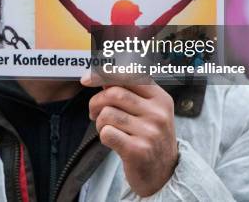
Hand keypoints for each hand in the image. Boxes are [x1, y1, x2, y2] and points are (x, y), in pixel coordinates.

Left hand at [81, 74, 177, 196]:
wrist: (163, 174)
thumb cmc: (149, 137)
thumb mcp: (148, 111)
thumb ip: (128, 92)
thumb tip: (101, 77)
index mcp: (161, 98)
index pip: (129, 76)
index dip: (103, 74)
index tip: (86, 79)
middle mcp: (158, 113)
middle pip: (114, 93)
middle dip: (96, 102)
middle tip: (94, 112)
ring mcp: (150, 132)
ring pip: (107, 113)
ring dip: (100, 122)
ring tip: (107, 128)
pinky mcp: (138, 150)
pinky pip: (106, 133)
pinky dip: (103, 135)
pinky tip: (112, 141)